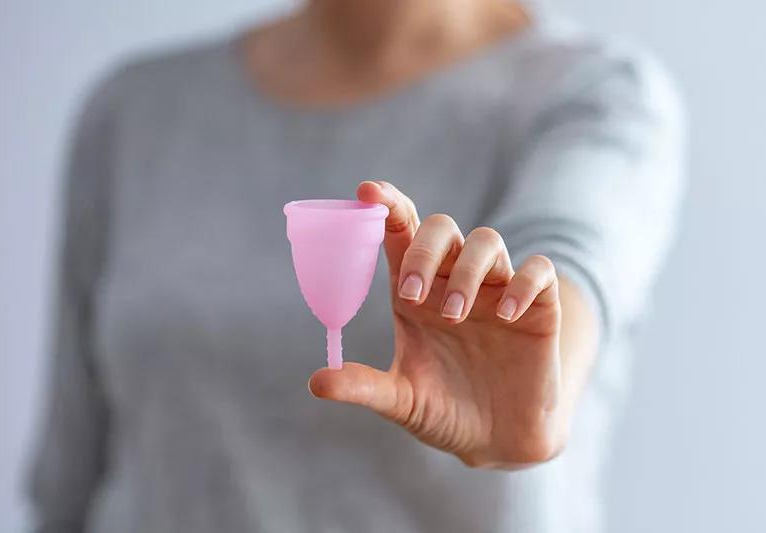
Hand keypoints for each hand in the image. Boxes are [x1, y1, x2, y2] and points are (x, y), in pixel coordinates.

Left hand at [309, 181, 595, 467]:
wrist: (497, 442)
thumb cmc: (444, 411)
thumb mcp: (401, 401)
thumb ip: (364, 386)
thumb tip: (316, 382)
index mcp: (417, 291)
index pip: (402, 232)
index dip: (388, 205)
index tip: (366, 192)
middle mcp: (454, 281)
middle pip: (442, 228)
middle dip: (424, 250)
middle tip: (411, 295)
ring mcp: (497, 291)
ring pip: (487, 242)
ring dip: (467, 270)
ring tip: (454, 316)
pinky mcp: (538, 307)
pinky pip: (538, 271)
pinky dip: (523, 283)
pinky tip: (507, 316)